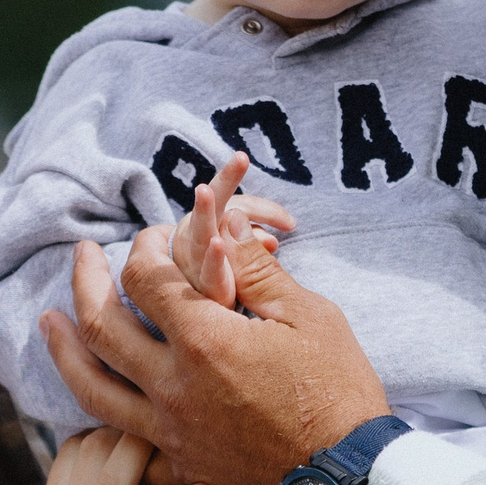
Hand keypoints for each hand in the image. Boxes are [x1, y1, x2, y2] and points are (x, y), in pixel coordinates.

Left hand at [39, 221, 387, 484]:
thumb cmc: (340, 394)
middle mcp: (173, 387)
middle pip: (101, 327)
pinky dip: (100, 425)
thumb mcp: (310, 317)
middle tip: (82, 255)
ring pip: (92, 390)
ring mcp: (170, 433)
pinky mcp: (180, 468)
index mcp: (204, 342)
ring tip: (49, 322)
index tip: (154, 236)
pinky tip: (97, 404)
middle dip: (85, 280)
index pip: (146, 277)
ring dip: (63, 350)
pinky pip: (123, 450)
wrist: (351, 483)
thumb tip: (222, 225)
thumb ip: (255, 270)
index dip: (145, 246)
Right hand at [170, 152, 296, 307]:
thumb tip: (272, 241)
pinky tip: (218, 245)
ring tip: (205, 191)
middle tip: (241, 158)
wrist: (196, 326)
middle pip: (213, 205)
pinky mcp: (200, 291)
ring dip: (205, 210)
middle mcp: (197, 240)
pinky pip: (208, 274)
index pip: (236, 206)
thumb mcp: (242, 265)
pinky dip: (214, 259)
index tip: (292, 224)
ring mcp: (194, 263)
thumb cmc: (222, 289)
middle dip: (226, 180)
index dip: (263, 208)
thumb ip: (253, 249)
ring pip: (201, 232)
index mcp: (210, 229)